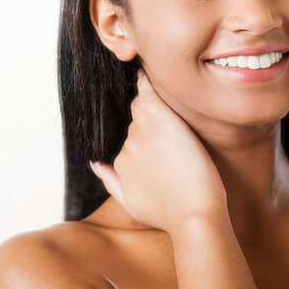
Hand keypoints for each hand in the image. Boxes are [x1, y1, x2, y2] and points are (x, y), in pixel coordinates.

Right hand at [88, 69, 227, 234]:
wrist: (193, 216)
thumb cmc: (170, 215)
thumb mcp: (131, 203)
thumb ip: (111, 181)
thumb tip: (95, 164)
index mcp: (120, 162)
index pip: (130, 137)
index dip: (149, 138)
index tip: (162, 141)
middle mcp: (127, 145)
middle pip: (138, 122)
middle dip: (154, 125)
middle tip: (174, 135)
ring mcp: (142, 133)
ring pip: (146, 108)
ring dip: (156, 108)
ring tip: (171, 112)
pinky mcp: (160, 122)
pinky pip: (148, 93)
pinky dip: (146, 82)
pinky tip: (147, 72)